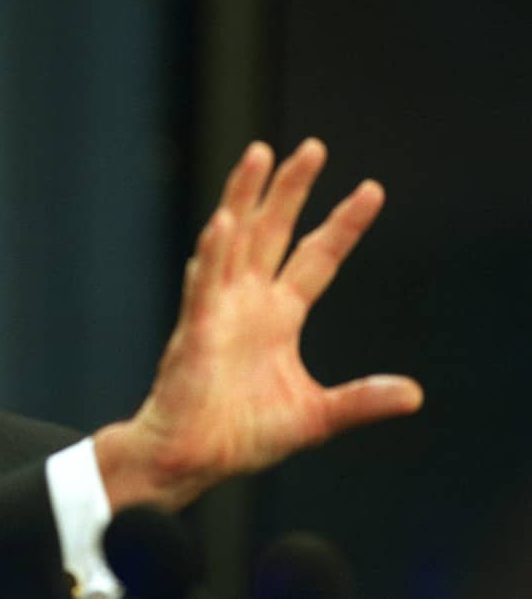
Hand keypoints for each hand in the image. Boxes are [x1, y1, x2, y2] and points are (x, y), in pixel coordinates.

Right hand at [94, 139, 422, 510]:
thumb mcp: (315, 416)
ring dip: (246, 198)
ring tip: (259, 154)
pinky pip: (205, 284)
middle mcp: (249, 302)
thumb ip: (360, 400)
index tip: (371, 190)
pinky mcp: (196, 328)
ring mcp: (220, 309)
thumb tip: (414, 394)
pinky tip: (223, 222)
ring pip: (235, 240)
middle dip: (293, 190)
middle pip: (274, 233)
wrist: (193, 459)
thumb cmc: (242, 436)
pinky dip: (213, 252)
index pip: (316, 259)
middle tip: (312, 148)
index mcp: (278, 317)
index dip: (342, 226)